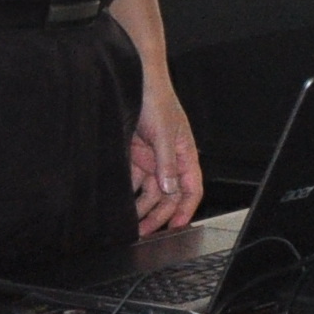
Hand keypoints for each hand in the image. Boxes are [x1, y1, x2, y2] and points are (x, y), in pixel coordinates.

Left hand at [129, 77, 202, 233]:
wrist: (134, 81)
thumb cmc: (156, 99)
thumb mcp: (164, 133)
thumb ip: (166, 163)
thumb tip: (170, 189)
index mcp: (184, 153)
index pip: (192, 188)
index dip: (186, 208)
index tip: (177, 226)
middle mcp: (170, 159)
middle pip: (169, 195)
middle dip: (160, 214)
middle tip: (146, 232)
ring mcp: (152, 158)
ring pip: (151, 191)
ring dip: (143, 208)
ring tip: (132, 224)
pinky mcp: (135, 156)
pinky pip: (135, 181)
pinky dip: (130, 194)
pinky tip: (122, 205)